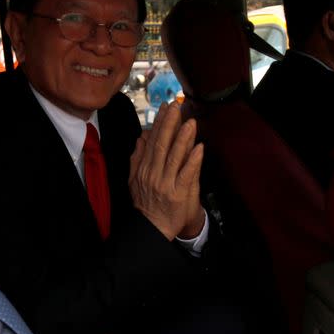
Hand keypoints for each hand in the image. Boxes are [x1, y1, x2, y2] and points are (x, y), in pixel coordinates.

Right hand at [129, 102, 204, 239]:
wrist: (152, 228)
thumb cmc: (146, 203)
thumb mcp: (134, 180)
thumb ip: (137, 158)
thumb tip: (141, 137)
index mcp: (143, 168)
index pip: (152, 141)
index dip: (159, 123)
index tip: (166, 107)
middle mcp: (153, 173)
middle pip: (162, 144)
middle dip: (169, 123)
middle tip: (177, 106)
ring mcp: (165, 183)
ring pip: (174, 156)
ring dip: (182, 138)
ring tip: (190, 122)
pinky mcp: (178, 193)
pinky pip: (186, 173)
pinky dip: (193, 160)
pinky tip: (199, 147)